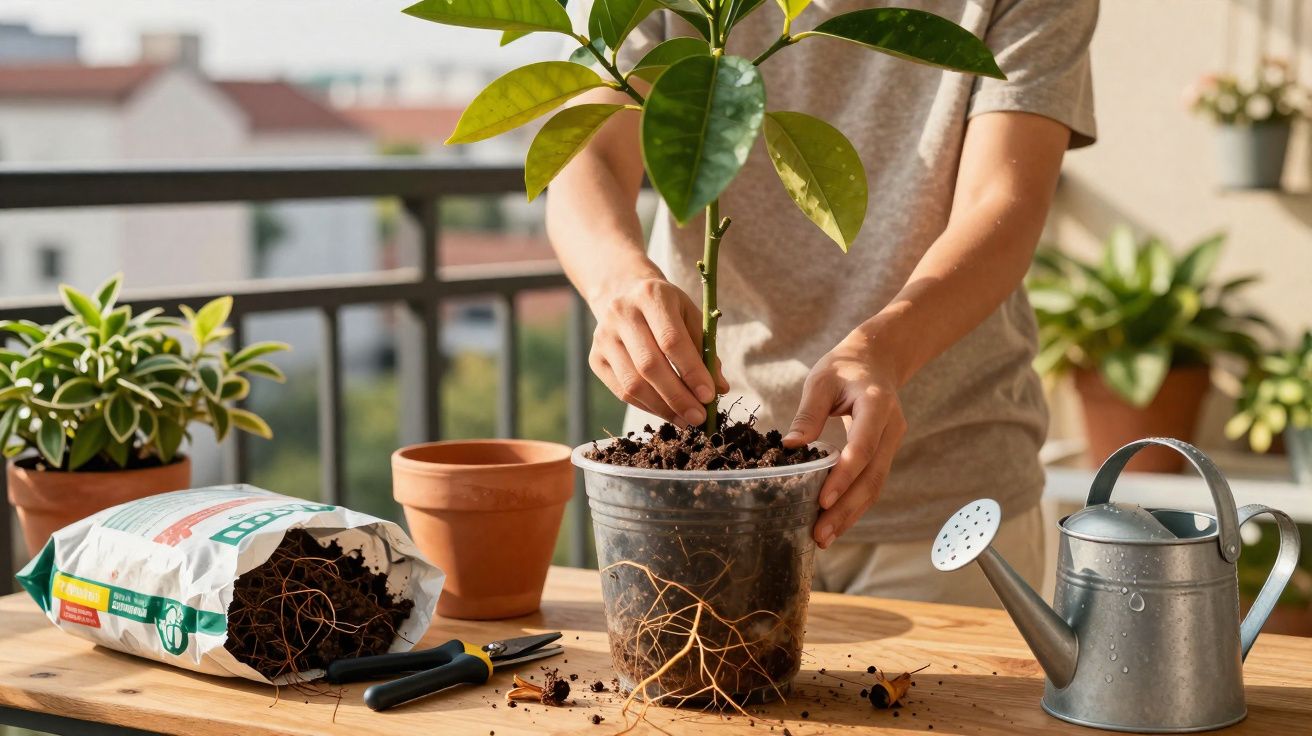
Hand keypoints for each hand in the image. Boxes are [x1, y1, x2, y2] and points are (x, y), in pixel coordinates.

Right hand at [589, 276, 728, 425]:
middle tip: (699, 417)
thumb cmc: (666, 309)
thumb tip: (719, 388)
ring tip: (685, 420)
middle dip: (677, 397)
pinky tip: (667, 412)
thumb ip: (706, 350)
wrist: (623, 294)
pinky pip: (622, 391)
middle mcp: (621, 313)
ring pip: (633, 383)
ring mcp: (603, 337)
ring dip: (662, 407)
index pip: (671, 340)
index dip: (691, 371)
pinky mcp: (595, 358)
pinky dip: (647, 406)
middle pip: (649, 365)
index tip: (709, 396)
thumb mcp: (691, 316)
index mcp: (651, 295)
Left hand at [783, 332, 906, 548]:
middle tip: (820, 534)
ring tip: (824, 538)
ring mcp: (892, 443)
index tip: (824, 501)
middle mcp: (891, 428)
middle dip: (847, 509)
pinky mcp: (885, 453)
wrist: (878, 359)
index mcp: (877, 405)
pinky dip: (855, 504)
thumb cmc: (845, 367)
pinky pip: (872, 482)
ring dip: (851, 514)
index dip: (844, 476)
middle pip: (872, 476)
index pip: (862, 447)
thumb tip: (790, 446)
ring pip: (875, 485)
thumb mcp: (821, 379)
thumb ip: (808, 412)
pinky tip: (835, 523)